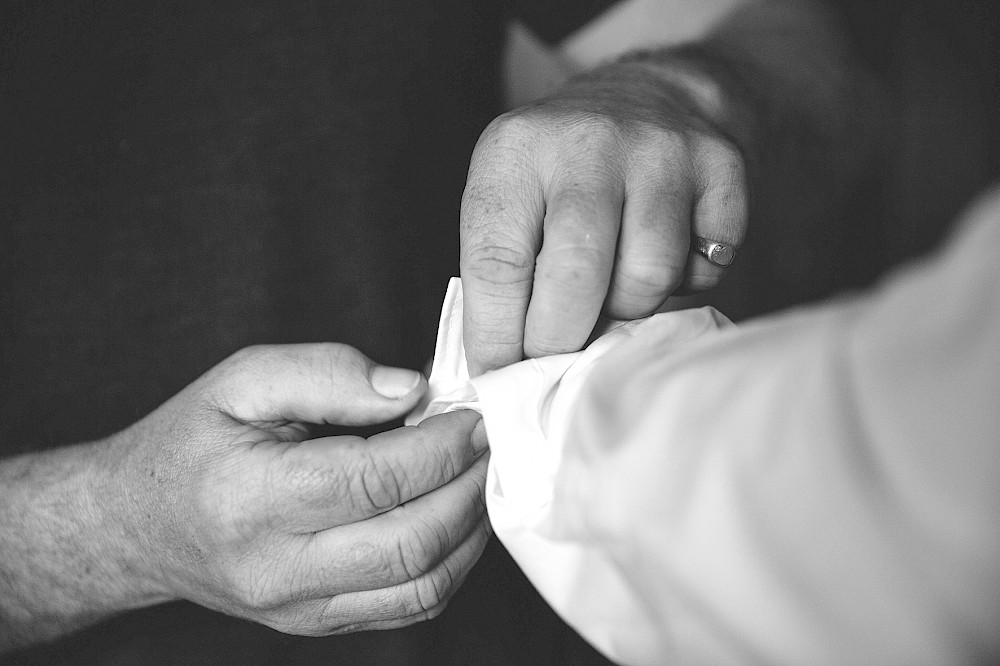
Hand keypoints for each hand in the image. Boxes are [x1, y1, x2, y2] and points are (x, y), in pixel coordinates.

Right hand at [107, 343, 489, 634]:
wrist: (138, 526)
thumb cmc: (193, 444)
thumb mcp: (242, 380)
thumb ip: (327, 372)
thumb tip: (412, 389)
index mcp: (251, 498)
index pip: (376, 479)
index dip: (442, 445)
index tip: (472, 414)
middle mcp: (277, 568)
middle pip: (411, 543)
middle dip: (469, 488)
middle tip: (489, 442)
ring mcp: (299, 609)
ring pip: (422, 587)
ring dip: (471, 530)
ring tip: (478, 476)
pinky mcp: (318, 624)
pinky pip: (409, 607)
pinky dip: (451, 562)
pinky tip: (455, 516)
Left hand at [460, 63, 747, 373]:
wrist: (648, 93)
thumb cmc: (562, 170)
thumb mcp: (509, 192)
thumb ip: (501, 270)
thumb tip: (501, 371)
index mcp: (515, 152)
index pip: (498, 264)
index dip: (497, 337)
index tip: (498, 378)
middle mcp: (587, 143)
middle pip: (575, 277)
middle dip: (560, 342)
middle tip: (555, 361)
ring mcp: (660, 151)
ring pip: (648, 278)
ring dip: (627, 308)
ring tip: (614, 287)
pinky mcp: (721, 166)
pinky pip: (706, 266)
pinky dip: (687, 281)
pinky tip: (668, 255)